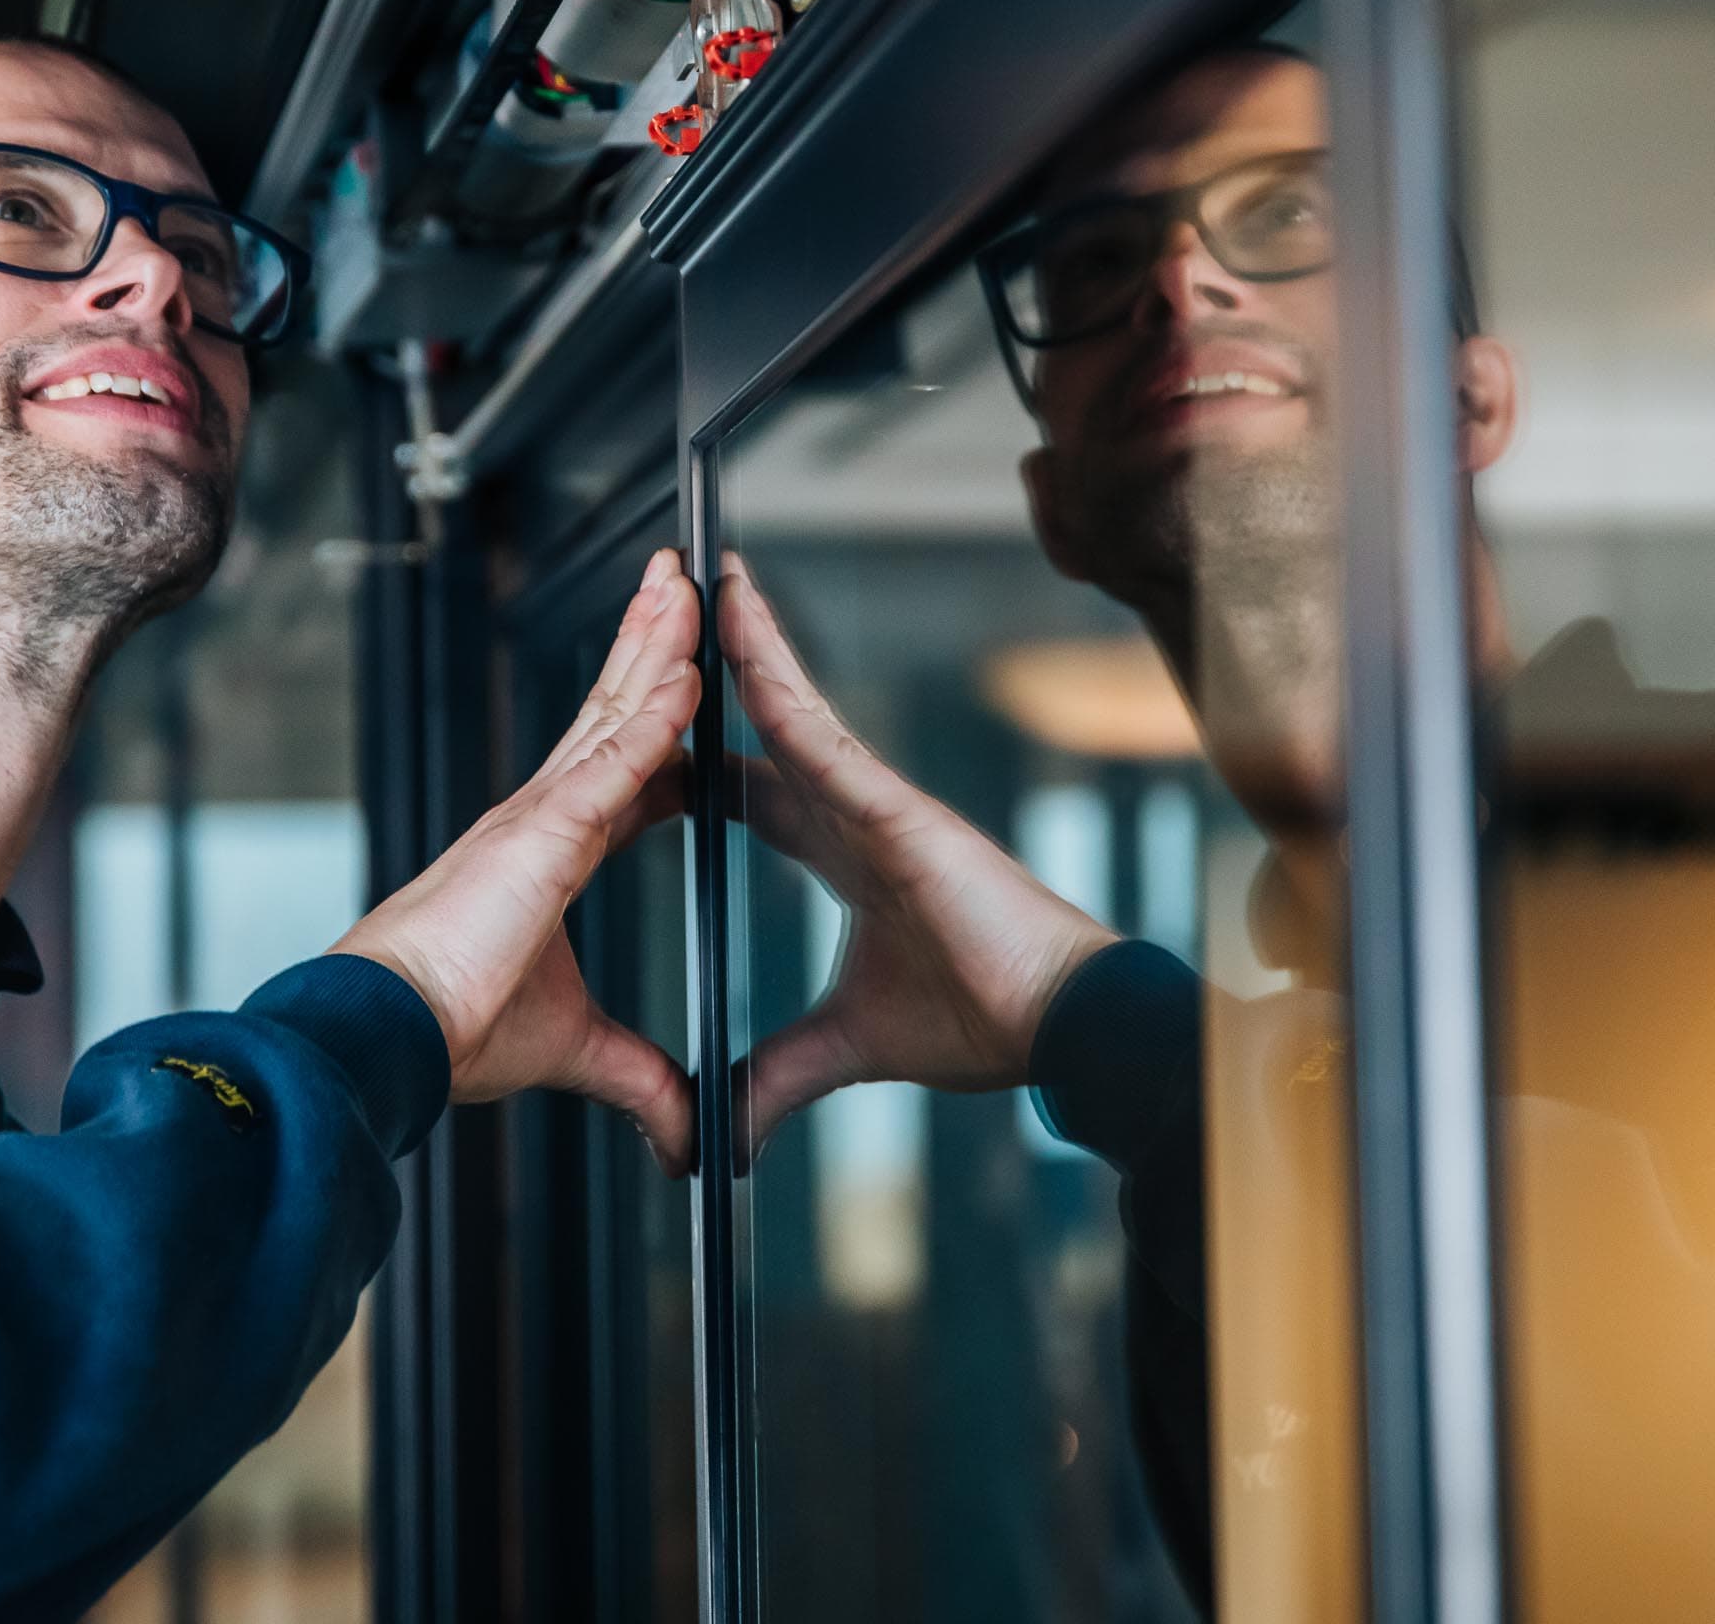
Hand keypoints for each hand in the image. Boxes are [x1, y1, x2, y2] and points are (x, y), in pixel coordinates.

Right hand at [337, 548, 699, 1172]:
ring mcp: (538, 817)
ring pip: (615, 714)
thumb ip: (636, 1077)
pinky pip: (612, 764)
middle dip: (652, 643)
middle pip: (615, 710)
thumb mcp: (574, 1050)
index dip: (660, 722)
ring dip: (658, 647)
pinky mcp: (538, 836)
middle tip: (685, 584)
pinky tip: (691, 679)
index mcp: (550, 853)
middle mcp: (543, 817)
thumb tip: (683, 1130)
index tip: (695, 684)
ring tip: (691, 586)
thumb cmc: (450, 1031)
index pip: (623, 768)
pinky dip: (655, 720)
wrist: (388, 1039)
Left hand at [727, 558, 1120, 1151]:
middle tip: (668, 616)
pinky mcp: (901, 806)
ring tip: (703, 583)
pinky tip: (738, 644)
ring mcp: (879, 803)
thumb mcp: (848, 1049)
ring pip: (792, 709)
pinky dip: (778, 686)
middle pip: (768, 729)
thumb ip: (779, 1075)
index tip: (655, 743)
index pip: (758, 796)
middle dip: (719, 672)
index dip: (705, 768)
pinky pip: (822, 735)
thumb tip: (721, 1131)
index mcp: (847, 857)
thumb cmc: (984, 1022)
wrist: (1060, 1026)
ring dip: (746, 644)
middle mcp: (857, 816)